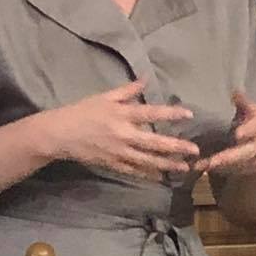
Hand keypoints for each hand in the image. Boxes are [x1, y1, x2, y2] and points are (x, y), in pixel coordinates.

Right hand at [44, 79, 198, 180]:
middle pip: (154, 142)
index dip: (170, 113)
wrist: (59, 134)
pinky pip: (133, 170)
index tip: (189, 114)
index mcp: (121, 114)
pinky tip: (161, 176)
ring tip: (184, 167)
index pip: (151, 113)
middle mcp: (123, 134)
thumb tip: (146, 79)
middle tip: (195, 150)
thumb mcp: (104, 96)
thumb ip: (128, 90)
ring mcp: (118, 152)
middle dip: (176, 147)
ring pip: (147, 161)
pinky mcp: (112, 164)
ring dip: (167, 164)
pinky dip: (148, 174)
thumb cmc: (82, 111)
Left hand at [196, 91, 255, 176]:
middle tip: (209, 162)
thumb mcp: (255, 109)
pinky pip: (241, 171)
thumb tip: (234, 91)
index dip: (248, 131)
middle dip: (227, 158)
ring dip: (222, 167)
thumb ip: (243, 102)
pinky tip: (210, 169)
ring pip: (242, 164)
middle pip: (246, 152)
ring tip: (201, 166)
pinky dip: (226, 171)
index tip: (237, 135)